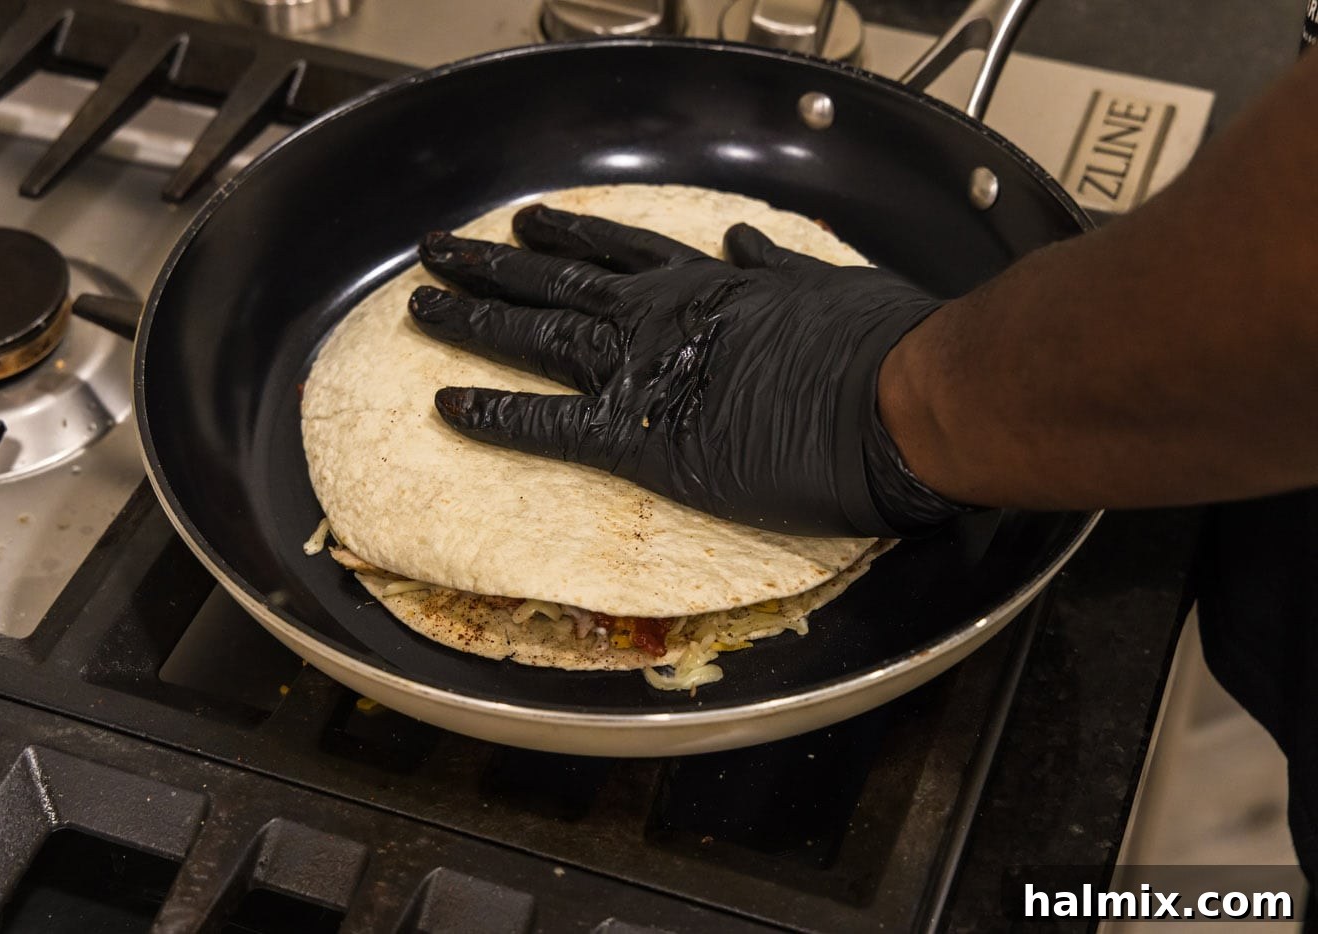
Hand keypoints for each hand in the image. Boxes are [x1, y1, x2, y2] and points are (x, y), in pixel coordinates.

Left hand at [412, 204, 967, 535]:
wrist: (895, 399)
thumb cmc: (879, 346)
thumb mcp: (827, 284)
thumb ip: (777, 267)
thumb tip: (743, 241)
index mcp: (706, 285)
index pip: (616, 252)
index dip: (566, 235)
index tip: (528, 222)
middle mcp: (659, 315)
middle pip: (554, 279)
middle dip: (491, 263)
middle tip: (439, 247)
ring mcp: (641, 371)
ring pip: (534, 335)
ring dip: (472, 319)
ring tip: (421, 304)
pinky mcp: (639, 437)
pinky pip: (547, 422)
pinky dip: (494, 415)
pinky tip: (448, 407)